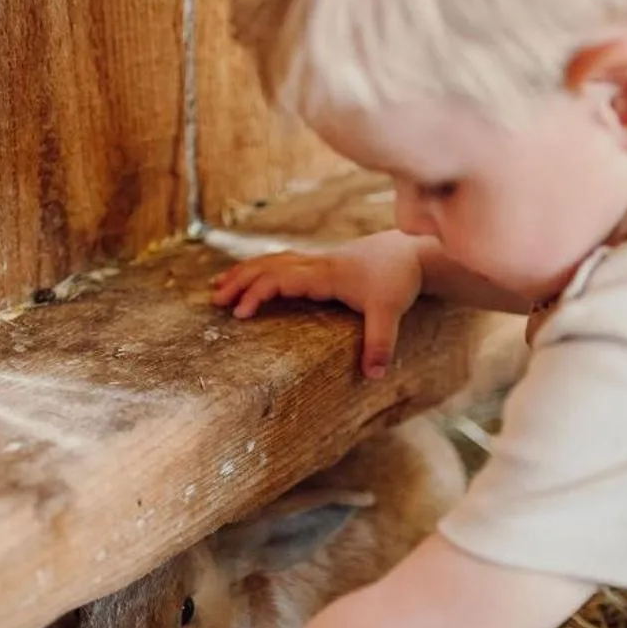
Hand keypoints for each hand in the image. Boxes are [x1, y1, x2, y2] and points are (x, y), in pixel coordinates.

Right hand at [210, 233, 424, 378]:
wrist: (411, 252)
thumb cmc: (398, 279)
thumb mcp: (391, 311)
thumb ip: (380, 343)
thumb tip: (373, 375)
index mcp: (324, 274)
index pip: (280, 279)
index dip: (257, 294)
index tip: (240, 314)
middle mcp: (315, 264)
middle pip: (267, 267)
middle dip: (239, 283)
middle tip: (215, 303)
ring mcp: (316, 261)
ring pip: (271, 261)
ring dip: (244, 272)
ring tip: (218, 287)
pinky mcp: (319, 264)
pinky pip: (281, 262)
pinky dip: (260, 269)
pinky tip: (249, 277)